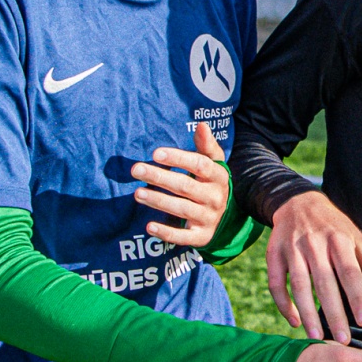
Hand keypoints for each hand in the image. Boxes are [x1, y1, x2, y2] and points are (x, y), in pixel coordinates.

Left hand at [131, 122, 229, 248]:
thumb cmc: (210, 182)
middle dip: (159, 177)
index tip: (155, 153)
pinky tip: (149, 226)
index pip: (199, 164)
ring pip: (182, 209)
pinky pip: (183, 236)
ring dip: (158, 201)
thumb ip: (206, 145)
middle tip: (136, 170)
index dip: (178, 158)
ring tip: (137, 193)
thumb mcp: (213, 163)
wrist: (225, 216)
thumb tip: (201, 125)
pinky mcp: (201, 236)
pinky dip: (166, 232)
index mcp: (218, 176)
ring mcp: (208, 218)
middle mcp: (215, 198)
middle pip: (186, 186)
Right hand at [265, 191, 361, 344]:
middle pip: (325, 282)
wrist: (299, 202)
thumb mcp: (357, 240)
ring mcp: (292, 248)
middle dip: (334, 313)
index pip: (350, 272)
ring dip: (307, 312)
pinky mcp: (274, 254)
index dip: (357, 297)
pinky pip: (276, 283)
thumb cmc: (335, 228)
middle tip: (343, 339)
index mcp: (339, 239)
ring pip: (299, 285)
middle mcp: (314, 243)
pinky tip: (295, 322)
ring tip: (317, 337)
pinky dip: (284, 304)